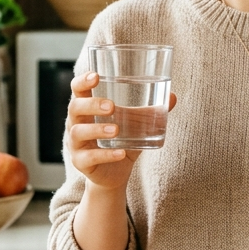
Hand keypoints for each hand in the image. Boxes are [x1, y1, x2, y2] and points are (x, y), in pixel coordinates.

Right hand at [66, 70, 176, 191]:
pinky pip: (88, 158)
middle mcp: (76, 123)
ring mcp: (76, 144)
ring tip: (116, 129)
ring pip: (78, 132)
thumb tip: (172, 97)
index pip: (78, 89)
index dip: (83, 81)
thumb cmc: (121, 140)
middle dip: (92, 105)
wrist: (115, 173)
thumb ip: (150, 111)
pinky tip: (120, 153)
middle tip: (111, 106)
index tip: (96, 76)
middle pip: (75, 108)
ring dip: (97, 129)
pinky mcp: (81, 163)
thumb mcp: (136, 124)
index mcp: (87, 108)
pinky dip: (105, 155)